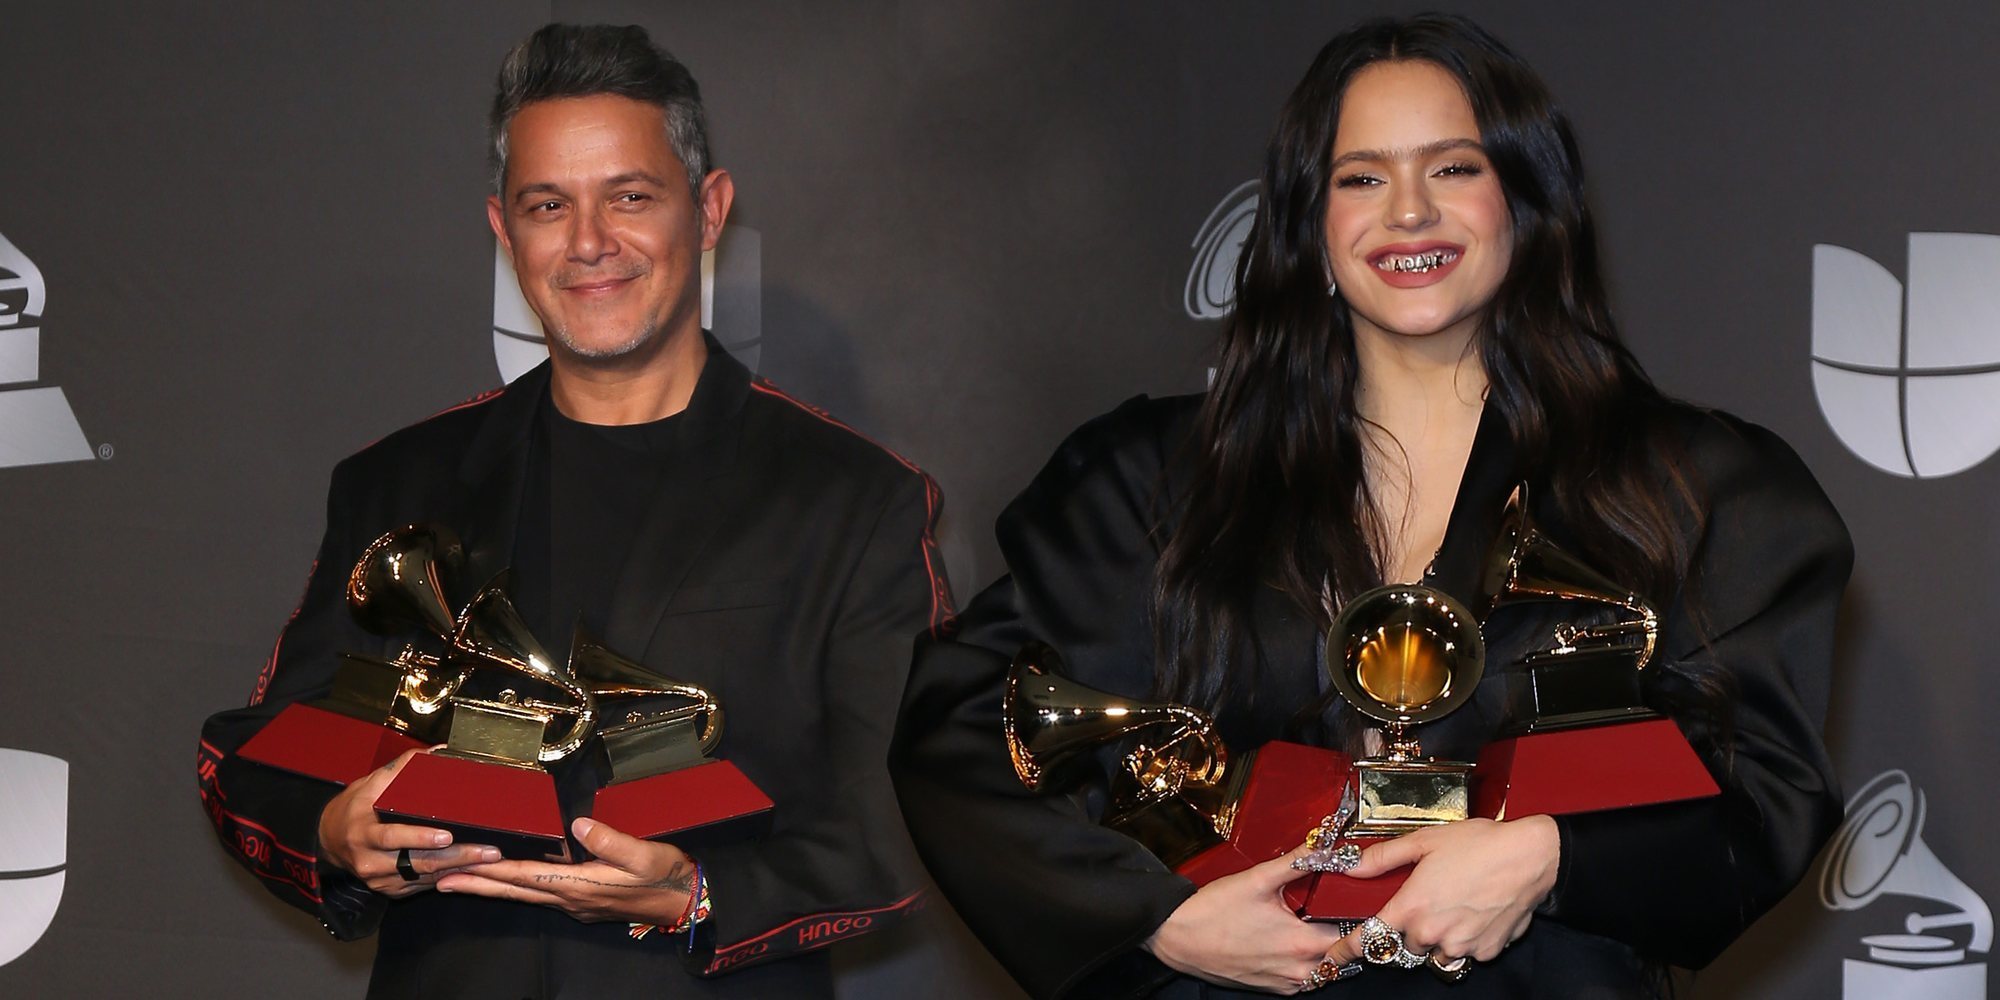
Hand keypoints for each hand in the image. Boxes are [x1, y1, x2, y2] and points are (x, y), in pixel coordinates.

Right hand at [316, 748, 500, 897]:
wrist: (329, 840)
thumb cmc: (353, 809)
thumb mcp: (370, 785)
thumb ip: (401, 769)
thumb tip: (435, 753)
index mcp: (363, 833)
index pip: (393, 837)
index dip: (420, 838)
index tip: (446, 835)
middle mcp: (370, 861)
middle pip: (418, 862)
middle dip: (457, 857)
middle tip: (487, 852)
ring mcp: (380, 879)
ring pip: (425, 877)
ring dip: (459, 869)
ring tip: (488, 860)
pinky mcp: (390, 889)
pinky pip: (422, 885)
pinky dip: (448, 877)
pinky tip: (471, 870)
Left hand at [435, 817, 695, 925]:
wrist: (685, 900)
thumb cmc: (666, 875)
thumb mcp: (644, 854)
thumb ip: (610, 840)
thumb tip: (576, 824)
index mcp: (580, 885)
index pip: (525, 877)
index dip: (490, 872)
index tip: (459, 868)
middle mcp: (570, 897)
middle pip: (513, 891)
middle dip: (475, 884)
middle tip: (439, 879)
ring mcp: (574, 902)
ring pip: (521, 894)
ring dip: (489, 887)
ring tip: (459, 880)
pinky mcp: (581, 900)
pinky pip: (536, 894)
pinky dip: (513, 887)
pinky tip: (505, 880)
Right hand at [1143, 845, 1348, 994]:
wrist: (1177, 937)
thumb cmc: (1211, 912)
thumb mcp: (1257, 878)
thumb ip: (1298, 860)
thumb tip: (1325, 845)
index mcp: (1301, 943)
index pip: (1352, 935)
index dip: (1359, 917)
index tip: (1359, 904)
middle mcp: (1298, 970)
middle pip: (1342, 955)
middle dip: (1345, 933)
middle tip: (1338, 910)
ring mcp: (1285, 983)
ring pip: (1325, 969)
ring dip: (1326, 950)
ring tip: (1316, 925)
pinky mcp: (1273, 989)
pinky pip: (1303, 979)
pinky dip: (1305, 962)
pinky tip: (1292, 941)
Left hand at [1324, 816, 1558, 967]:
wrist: (1530, 856)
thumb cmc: (1479, 844)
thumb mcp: (1424, 841)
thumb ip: (1383, 857)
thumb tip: (1349, 865)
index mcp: (1411, 907)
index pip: (1369, 939)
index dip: (1347, 950)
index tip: (1334, 956)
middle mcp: (1432, 933)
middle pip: (1404, 945)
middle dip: (1408, 930)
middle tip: (1424, 903)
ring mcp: (1460, 946)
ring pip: (1434, 953)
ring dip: (1435, 938)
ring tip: (1452, 906)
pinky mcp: (1486, 952)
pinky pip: (1464, 954)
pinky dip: (1464, 940)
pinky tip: (1474, 913)